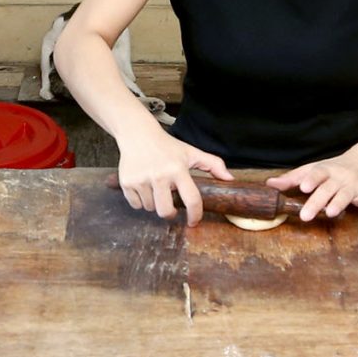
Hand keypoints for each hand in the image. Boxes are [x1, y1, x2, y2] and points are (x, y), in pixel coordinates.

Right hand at [116, 129, 232, 224]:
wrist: (137, 134)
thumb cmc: (167, 146)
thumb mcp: (191, 152)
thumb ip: (213, 164)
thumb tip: (230, 179)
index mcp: (178, 170)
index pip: (192, 199)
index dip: (195, 215)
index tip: (194, 222)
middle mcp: (159, 176)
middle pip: (166, 212)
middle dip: (170, 214)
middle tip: (171, 208)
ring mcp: (141, 180)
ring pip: (150, 208)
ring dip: (154, 204)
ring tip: (155, 189)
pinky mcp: (127, 182)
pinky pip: (135, 205)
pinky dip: (140, 201)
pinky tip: (143, 187)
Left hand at [268, 151, 357, 220]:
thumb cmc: (332, 169)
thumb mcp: (312, 170)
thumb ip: (292, 179)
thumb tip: (269, 185)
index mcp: (324, 170)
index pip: (316, 174)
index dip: (310, 180)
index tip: (303, 188)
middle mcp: (338, 177)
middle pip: (327, 189)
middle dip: (317, 202)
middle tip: (305, 215)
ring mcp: (352, 184)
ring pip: (345, 194)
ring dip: (339, 203)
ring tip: (331, 213)